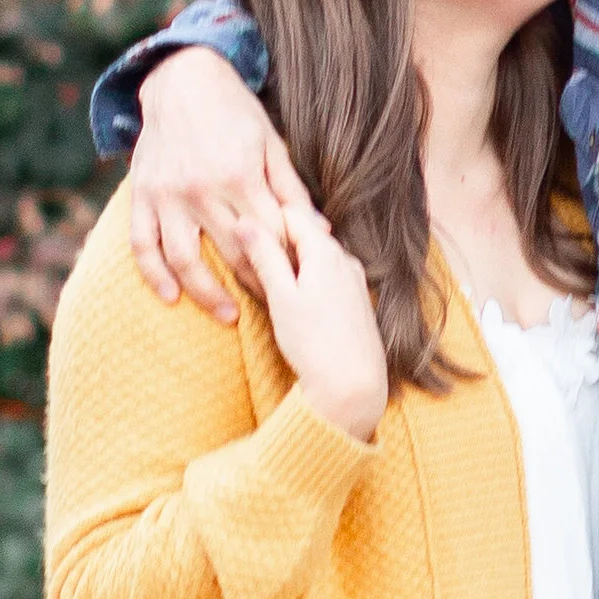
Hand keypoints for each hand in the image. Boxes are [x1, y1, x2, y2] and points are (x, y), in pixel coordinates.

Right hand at [130, 50, 309, 320]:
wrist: (183, 80)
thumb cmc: (235, 112)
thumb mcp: (271, 143)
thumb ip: (291, 189)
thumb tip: (322, 229)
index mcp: (241, 176)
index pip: (269, 235)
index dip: (286, 264)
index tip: (301, 287)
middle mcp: (203, 189)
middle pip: (232, 252)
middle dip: (256, 286)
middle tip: (274, 310)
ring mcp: (169, 195)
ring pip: (185, 258)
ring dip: (207, 293)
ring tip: (228, 316)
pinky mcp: (143, 195)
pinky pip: (142, 244)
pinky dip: (153, 274)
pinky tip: (171, 297)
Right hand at [242, 196, 389, 444]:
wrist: (353, 387)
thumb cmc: (314, 344)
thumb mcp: (281, 297)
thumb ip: (265, 256)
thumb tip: (245, 221)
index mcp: (326, 251)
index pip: (291, 212)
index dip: (265, 216)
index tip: (242, 228)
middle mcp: (345, 258)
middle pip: (305, 231)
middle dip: (276, 238)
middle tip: (248, 252)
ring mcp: (354, 278)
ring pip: (316, 254)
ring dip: (291, 259)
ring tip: (266, 277)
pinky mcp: (356, 299)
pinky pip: (328, 273)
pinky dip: (307, 276)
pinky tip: (293, 297)